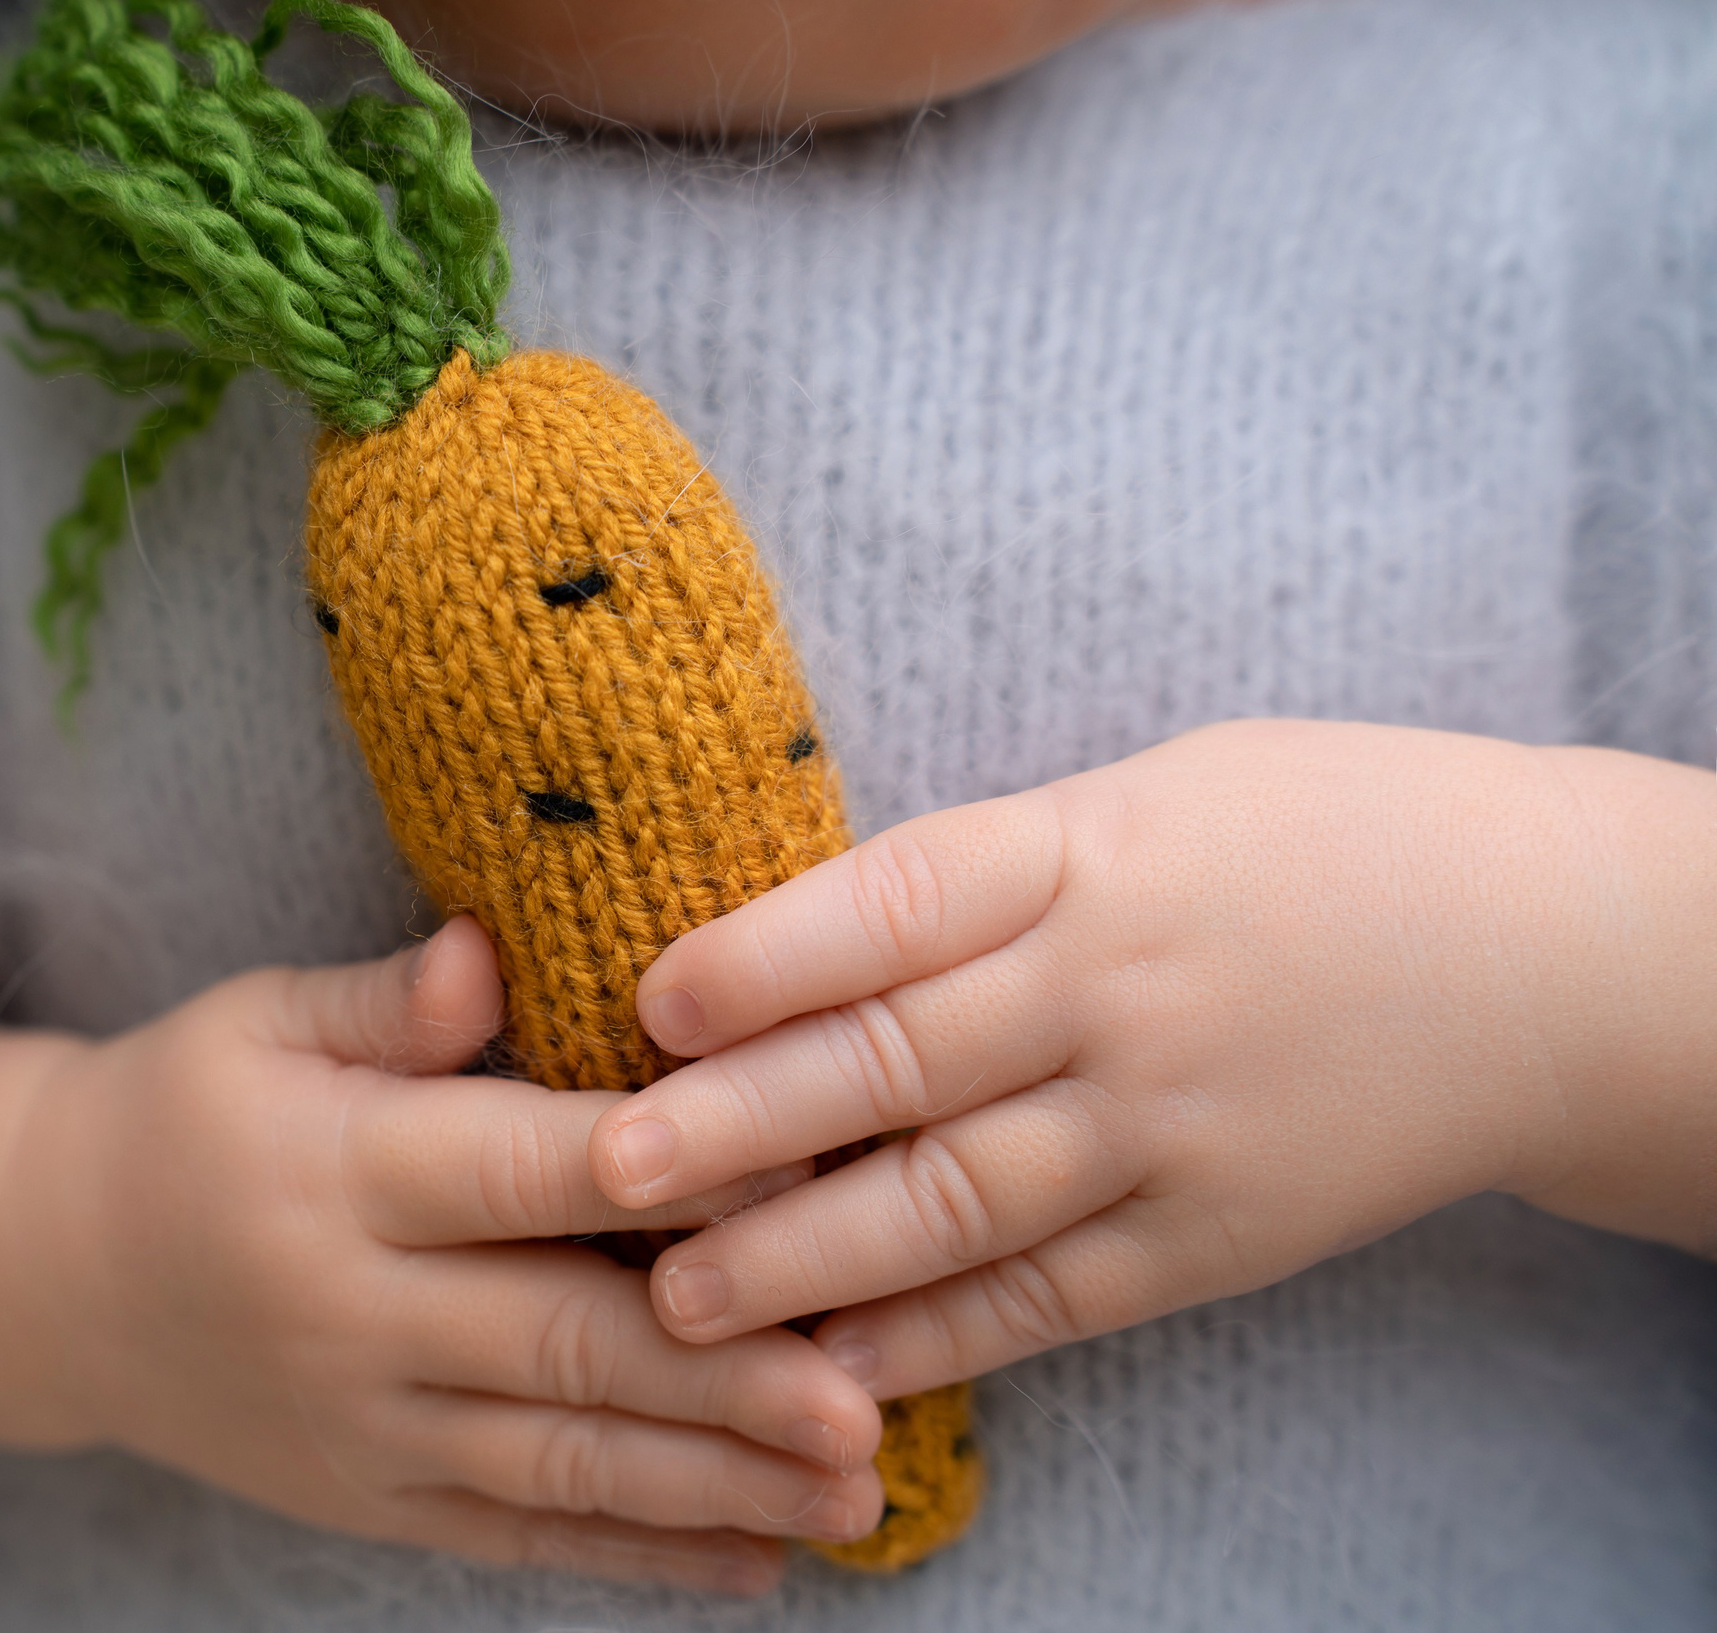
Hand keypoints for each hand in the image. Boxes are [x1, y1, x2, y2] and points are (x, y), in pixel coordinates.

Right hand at [11, 915, 887, 1594]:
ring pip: (559, 1464)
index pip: (519, 1173)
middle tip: (858, 1404)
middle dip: (719, 1382)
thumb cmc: (185, 1115)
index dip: (663, 1180)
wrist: (50, 1276)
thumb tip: (488, 953)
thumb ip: (384, 1003)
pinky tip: (753, 1560)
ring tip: (848, 1495)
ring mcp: (361, 1425)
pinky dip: (638, 1556)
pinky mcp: (370, 1500)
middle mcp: (353, 1313)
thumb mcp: (258, 1023)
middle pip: (560, 1345)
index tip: (801, 1179)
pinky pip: (519, 1537)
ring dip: (712, 1486)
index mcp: (337, 1169)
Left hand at [586, 720, 1716, 1396]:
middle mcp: (1118, 992)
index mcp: (1090, 855)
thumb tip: (798, 931)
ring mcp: (1170, 1125)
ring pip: (954, 1200)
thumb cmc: (1318, 839)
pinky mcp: (1215, 1234)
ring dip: (803, 1255)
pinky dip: (935, 1334)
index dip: (762, 958)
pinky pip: (1051, 1293)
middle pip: (897, 1063)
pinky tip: (834, 1359)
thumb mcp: (1151, 796)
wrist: (1549, 954)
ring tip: (676, 1298)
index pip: (896, 904)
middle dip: (737, 1124)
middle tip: (606, 1171)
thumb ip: (988, 869)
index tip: (647, 1000)